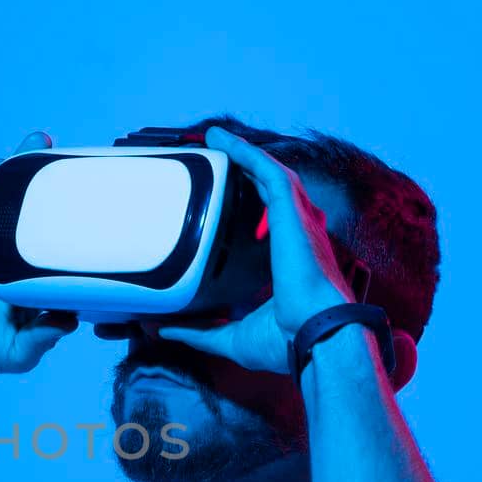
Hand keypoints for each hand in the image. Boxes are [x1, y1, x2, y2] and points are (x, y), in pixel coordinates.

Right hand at [0, 132, 77, 379]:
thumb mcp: (17, 351)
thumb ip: (44, 337)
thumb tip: (72, 319)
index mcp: (27, 274)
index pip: (55, 237)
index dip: (73, 218)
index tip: (97, 200)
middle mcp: (7, 250)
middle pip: (33, 205)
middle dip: (51, 178)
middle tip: (73, 156)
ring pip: (3, 192)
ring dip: (19, 164)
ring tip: (40, 142)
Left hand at [154, 126, 352, 372]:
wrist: (317, 339)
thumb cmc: (289, 342)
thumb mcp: (232, 337)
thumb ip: (200, 331)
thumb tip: (164, 330)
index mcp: (292, 263)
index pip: (270, 225)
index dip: (249, 208)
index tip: (227, 203)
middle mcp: (300, 237)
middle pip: (270, 192)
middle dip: (245, 171)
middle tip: (217, 156)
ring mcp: (299, 222)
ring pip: (268, 174)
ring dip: (242, 154)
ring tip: (216, 139)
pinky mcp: (292, 212)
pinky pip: (268, 170)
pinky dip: (246, 153)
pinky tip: (223, 140)